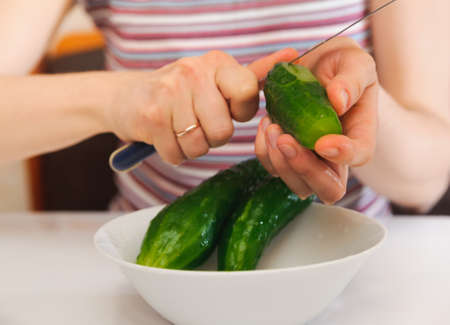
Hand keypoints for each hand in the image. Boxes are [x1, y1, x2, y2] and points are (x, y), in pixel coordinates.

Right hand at [104, 49, 297, 164]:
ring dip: (193, 146)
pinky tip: (166, 135)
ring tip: (181, 128)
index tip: (227, 107)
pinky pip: (177, 155)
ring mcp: (169, 94)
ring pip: (200, 146)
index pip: (248, 92)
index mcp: (217, 62)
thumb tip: (292, 55)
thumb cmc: (181, 92)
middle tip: (199, 122)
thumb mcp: (217, 78)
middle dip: (213, 135)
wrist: (128, 97)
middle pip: (223, 130)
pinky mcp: (151, 117)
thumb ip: (253, 75)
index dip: (240, 111)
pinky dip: (173, 153)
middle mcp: (193, 72)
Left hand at [255, 37, 377, 203]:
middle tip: (286, 140)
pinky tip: (266, 124)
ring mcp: (310, 159)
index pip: (359, 157)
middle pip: (328, 188)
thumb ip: (352, 80)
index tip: (323, 142)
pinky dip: (265, 151)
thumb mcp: (356, 63)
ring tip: (272, 126)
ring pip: (298, 184)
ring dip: (280, 161)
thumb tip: (338, 101)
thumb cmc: (342, 65)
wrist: (316, 63)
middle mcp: (336, 156)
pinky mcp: (286, 155)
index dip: (343, 155)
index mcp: (359, 135)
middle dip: (306, 170)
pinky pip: (273, 167)